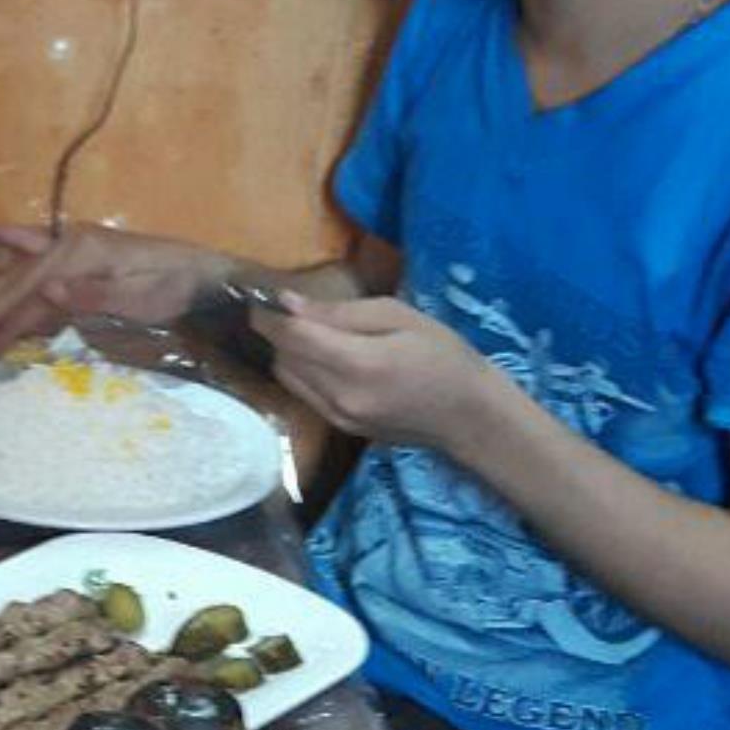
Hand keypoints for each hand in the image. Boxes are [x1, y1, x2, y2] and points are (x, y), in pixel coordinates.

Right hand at [0, 223, 227, 353]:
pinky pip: (34, 269)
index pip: (28, 288)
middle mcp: (67, 245)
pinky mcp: (76, 264)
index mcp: (78, 252)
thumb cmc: (170, 285)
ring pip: (20, 277)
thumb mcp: (137, 296)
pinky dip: (8, 272)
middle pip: (16, 281)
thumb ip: (91, 294)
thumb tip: (45, 291)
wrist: (198, 273)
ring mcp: (70, 252)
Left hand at [252, 293, 505, 455]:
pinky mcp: (344, 430)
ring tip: (307, 333)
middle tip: (289, 311)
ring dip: (288, 355)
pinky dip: (304, 374)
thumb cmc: (442, 353)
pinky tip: (324, 359)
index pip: (293, 337)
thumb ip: (340, 313)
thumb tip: (290, 304)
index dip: (269, 316)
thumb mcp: (397, 316)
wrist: (469, 415)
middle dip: (278, 333)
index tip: (260, 298)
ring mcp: (340, 419)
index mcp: (358, 363)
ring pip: (289, 380)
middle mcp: (340, 397)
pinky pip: (306, 396)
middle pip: (284, 359)